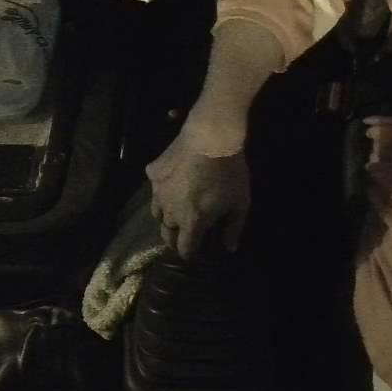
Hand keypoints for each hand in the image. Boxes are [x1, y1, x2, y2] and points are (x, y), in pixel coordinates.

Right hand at [145, 118, 250, 257]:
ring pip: (157, 212)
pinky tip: (173, 181)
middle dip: (175, 237)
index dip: (189, 252)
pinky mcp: (152, 173)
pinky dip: (162, 189)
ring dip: (166, 215)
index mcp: (191, 223)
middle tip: (185, 233)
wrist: (211, 138)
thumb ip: (233, 229)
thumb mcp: (239, 203)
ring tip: (176, 209)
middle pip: (166, 234)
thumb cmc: (229, 173)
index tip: (195, 250)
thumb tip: (229, 248)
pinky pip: (155, 188)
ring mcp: (157, 192)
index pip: (184, 249)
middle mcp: (169, 212)